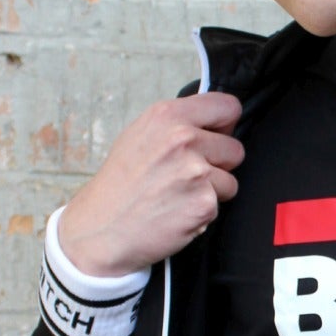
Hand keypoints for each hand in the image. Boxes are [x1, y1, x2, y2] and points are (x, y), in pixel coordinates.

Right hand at [57, 92, 244, 275]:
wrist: (101, 228)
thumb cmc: (119, 185)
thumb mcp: (139, 136)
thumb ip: (178, 124)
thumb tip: (215, 122)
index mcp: (167, 116)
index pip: (227, 107)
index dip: (224, 126)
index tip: (215, 136)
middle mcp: (183, 138)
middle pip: (235, 148)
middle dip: (218, 165)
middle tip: (186, 176)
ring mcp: (195, 171)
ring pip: (230, 180)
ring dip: (212, 191)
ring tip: (178, 195)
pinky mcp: (203, 202)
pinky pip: (219, 206)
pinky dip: (202, 213)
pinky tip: (176, 212)